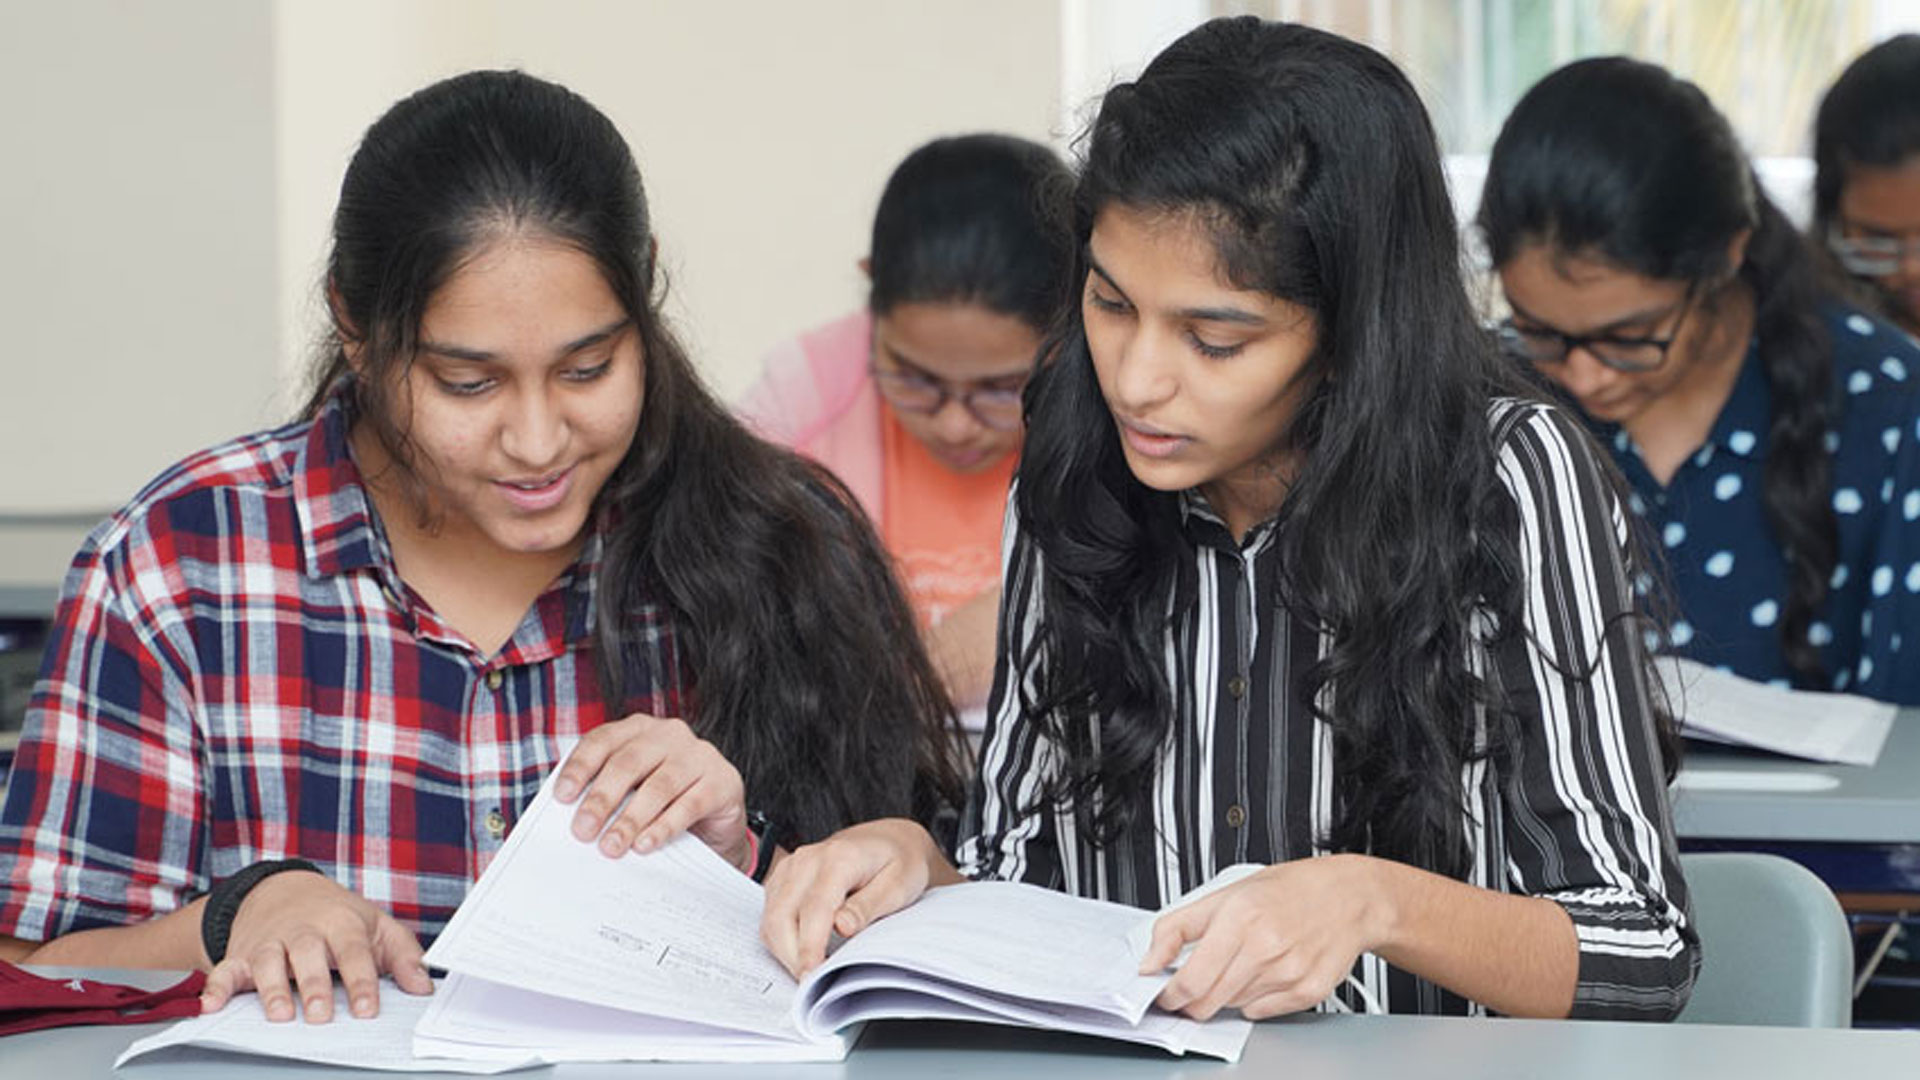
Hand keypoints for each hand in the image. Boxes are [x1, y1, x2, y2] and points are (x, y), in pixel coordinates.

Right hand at [199, 870, 430, 1022]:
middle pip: (307, 955)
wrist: (285, 891)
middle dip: (313, 986)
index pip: (353, 952)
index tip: (367, 1010)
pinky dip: (215, 987)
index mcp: (341, 922)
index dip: (361, 982)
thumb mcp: (377, 927)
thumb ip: (403, 956)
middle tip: (320, 1016)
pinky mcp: (242, 954)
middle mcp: (303, 930)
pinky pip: (225, 970)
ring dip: (270, 989)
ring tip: (279, 1015)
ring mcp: (270, 941)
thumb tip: (423, 988)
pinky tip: (210, 1007)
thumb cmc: (340, 917)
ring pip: (267, 961)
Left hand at [552, 712, 748, 870]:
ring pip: (658, 786)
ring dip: (631, 820)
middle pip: (628, 763)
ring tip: (612, 846)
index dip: (580, 768)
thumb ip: (605, 792)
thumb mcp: (632, 790)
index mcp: (639, 729)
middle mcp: (669, 734)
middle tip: (583, 830)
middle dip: (602, 799)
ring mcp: (699, 755)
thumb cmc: (664, 803)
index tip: (562, 797)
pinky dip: (663, 828)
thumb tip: (571, 816)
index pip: (602, 741)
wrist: (716, 821)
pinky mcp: (723, 781)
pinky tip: (645, 845)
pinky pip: (689, 805)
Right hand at [760, 818, 955, 976]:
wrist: (888, 841)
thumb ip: (868, 906)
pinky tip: (801, 952)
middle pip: (782, 916)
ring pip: (771, 918)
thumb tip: (842, 928)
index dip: (810, 947)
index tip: (811, 976)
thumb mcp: (899, 885)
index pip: (814, 908)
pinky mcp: (784, 877)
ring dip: (785, 951)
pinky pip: (771, 914)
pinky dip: (781, 939)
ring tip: (809, 971)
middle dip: (792, 956)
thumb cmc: (898, 863)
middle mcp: (808, 859)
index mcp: (839, 858)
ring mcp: (792, 866)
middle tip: (810, 984)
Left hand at [1140, 854, 1388, 1020]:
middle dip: (1191, 1001)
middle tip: (1192, 987)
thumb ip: (1177, 928)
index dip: (1170, 995)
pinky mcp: (1308, 991)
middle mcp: (1266, 947)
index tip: (1164, 995)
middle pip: (1209, 1001)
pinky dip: (1253, 1001)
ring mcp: (1289, 972)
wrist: (1347, 897)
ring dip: (1225, 994)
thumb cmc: (1287, 891)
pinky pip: (1262, 1013)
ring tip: (1240, 964)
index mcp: (1240, 918)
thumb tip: (1149, 961)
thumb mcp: (1224, 894)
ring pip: (1233, 1007)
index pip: (1191, 979)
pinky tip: (1263, 974)